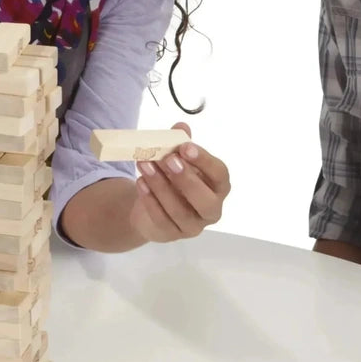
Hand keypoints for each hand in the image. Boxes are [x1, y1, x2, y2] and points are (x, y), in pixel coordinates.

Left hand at [128, 123, 230, 242]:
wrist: (152, 204)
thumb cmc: (173, 177)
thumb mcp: (177, 158)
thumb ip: (180, 143)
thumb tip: (181, 127)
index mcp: (218, 187)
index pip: (220, 175)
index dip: (205, 161)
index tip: (185, 146)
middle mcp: (211, 210)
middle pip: (206, 201)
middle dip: (186, 179)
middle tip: (168, 159)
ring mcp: (192, 226)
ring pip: (179, 210)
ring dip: (161, 185)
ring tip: (145, 163)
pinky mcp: (171, 234)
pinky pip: (161, 219)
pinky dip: (150, 200)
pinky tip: (140, 182)